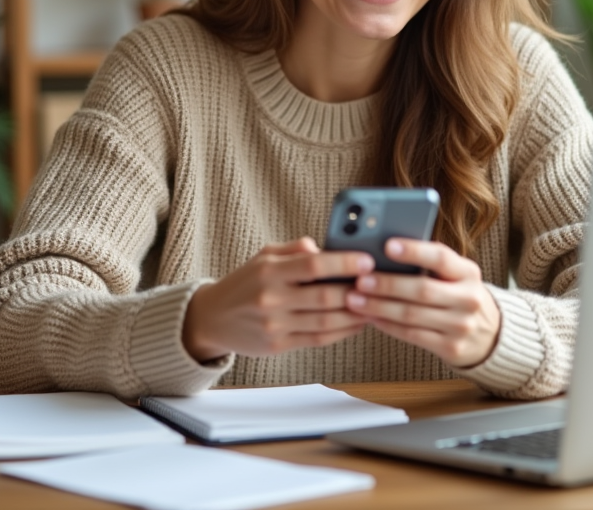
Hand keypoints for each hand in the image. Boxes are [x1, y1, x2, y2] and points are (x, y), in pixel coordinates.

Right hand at [182, 237, 374, 361]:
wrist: (212, 318)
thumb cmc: (244, 283)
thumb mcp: (263, 256)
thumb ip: (294, 250)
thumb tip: (323, 247)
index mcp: (270, 271)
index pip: (314, 265)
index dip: (344, 264)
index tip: (367, 261)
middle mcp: (272, 299)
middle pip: (324, 297)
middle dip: (356, 291)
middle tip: (380, 284)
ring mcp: (275, 325)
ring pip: (326, 322)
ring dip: (356, 315)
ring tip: (375, 305)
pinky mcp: (279, 346)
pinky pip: (318, 339)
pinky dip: (343, 332)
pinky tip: (357, 323)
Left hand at [345, 238, 500, 367]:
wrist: (489, 334)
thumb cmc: (458, 295)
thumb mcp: (455, 275)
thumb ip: (428, 264)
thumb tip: (383, 252)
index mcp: (468, 272)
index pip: (441, 257)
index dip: (414, 251)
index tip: (388, 245)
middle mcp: (469, 299)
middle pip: (422, 290)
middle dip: (387, 284)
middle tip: (360, 279)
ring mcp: (461, 326)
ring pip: (412, 315)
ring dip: (379, 307)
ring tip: (355, 299)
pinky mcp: (451, 348)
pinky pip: (412, 335)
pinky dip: (387, 325)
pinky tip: (370, 317)